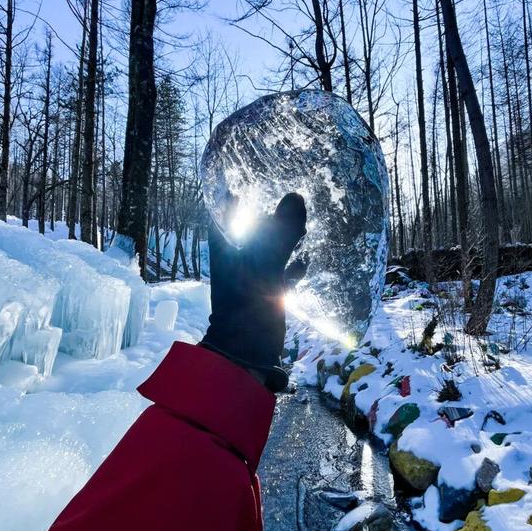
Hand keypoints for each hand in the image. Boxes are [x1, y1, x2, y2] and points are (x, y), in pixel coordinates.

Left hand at [199, 193, 306, 391]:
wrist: (247, 355)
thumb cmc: (247, 308)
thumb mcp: (264, 267)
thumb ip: (280, 234)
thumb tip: (295, 197)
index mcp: (226, 250)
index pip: (224, 212)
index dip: (234, 194)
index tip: (250, 176)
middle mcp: (235, 260)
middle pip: (250, 229)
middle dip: (270, 216)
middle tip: (291, 197)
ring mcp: (251, 278)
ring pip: (268, 250)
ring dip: (285, 239)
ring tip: (305, 225)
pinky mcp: (265, 295)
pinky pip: (280, 273)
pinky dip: (292, 266)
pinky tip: (307, 261)